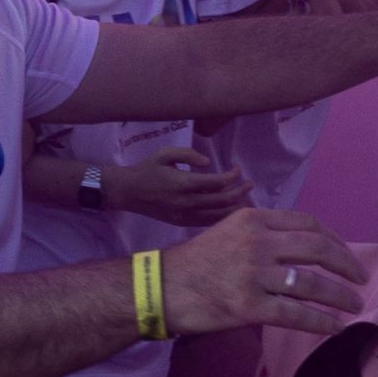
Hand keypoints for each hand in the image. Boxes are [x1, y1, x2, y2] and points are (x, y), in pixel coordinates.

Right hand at [110, 148, 249, 228]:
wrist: (128, 192)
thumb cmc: (147, 169)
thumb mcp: (165, 153)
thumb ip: (188, 154)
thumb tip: (208, 163)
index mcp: (183, 183)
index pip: (218, 182)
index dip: (232, 175)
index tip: (237, 168)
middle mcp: (187, 202)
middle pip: (223, 200)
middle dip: (240, 192)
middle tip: (250, 184)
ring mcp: (185, 216)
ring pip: (218, 216)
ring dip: (235, 208)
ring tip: (247, 200)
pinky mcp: (182, 223)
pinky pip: (208, 223)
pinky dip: (222, 218)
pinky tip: (230, 212)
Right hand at [164, 208, 368, 339]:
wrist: (159, 288)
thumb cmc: (194, 263)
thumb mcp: (228, 232)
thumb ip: (262, 234)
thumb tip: (302, 250)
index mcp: (253, 219)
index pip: (307, 223)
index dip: (334, 239)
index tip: (347, 254)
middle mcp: (256, 241)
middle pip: (317, 248)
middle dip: (346, 264)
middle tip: (362, 278)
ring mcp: (253, 274)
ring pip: (311, 283)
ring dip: (340, 296)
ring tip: (355, 305)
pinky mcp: (248, 306)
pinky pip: (296, 314)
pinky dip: (321, 322)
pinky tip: (334, 327)